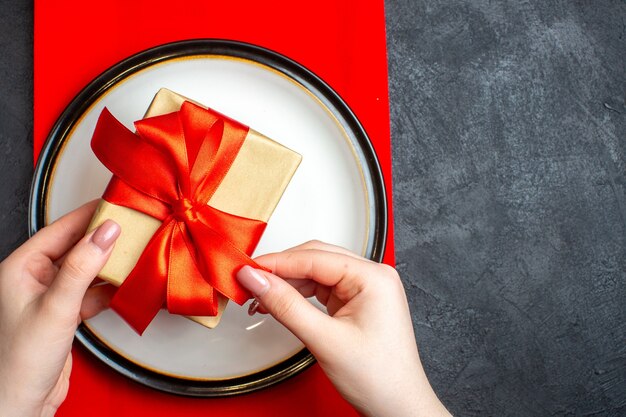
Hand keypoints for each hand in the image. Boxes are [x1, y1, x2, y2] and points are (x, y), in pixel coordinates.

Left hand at [0, 201, 119, 416]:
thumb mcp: (56, 307)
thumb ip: (83, 268)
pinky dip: (110, 288)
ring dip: (110, 264)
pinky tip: (126, 285)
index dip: (88, 216)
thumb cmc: (19, 363)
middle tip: (133, 226)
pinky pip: (92, 291)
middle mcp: (35, 279)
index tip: (115, 205)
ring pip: (87, 269)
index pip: (59, 230)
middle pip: (76, 247)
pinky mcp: (66, 314)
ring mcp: (51, 296)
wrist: (22, 405)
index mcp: (21, 268)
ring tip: (135, 253)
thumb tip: (106, 233)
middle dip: (104, 239)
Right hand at [237, 241, 449, 416]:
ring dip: (286, 283)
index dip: (276, 262)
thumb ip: (286, 305)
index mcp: (373, 277)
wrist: (397, 406)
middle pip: (315, 258)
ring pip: (315, 272)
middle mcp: (372, 276)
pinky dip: (298, 294)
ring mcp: (365, 288)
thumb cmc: (379, 377)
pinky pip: (321, 288)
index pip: (314, 257)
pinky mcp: (357, 301)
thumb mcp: (324, 339)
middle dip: (280, 270)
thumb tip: (257, 279)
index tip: (247, 269)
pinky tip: (278, 302)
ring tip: (259, 295)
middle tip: (249, 279)